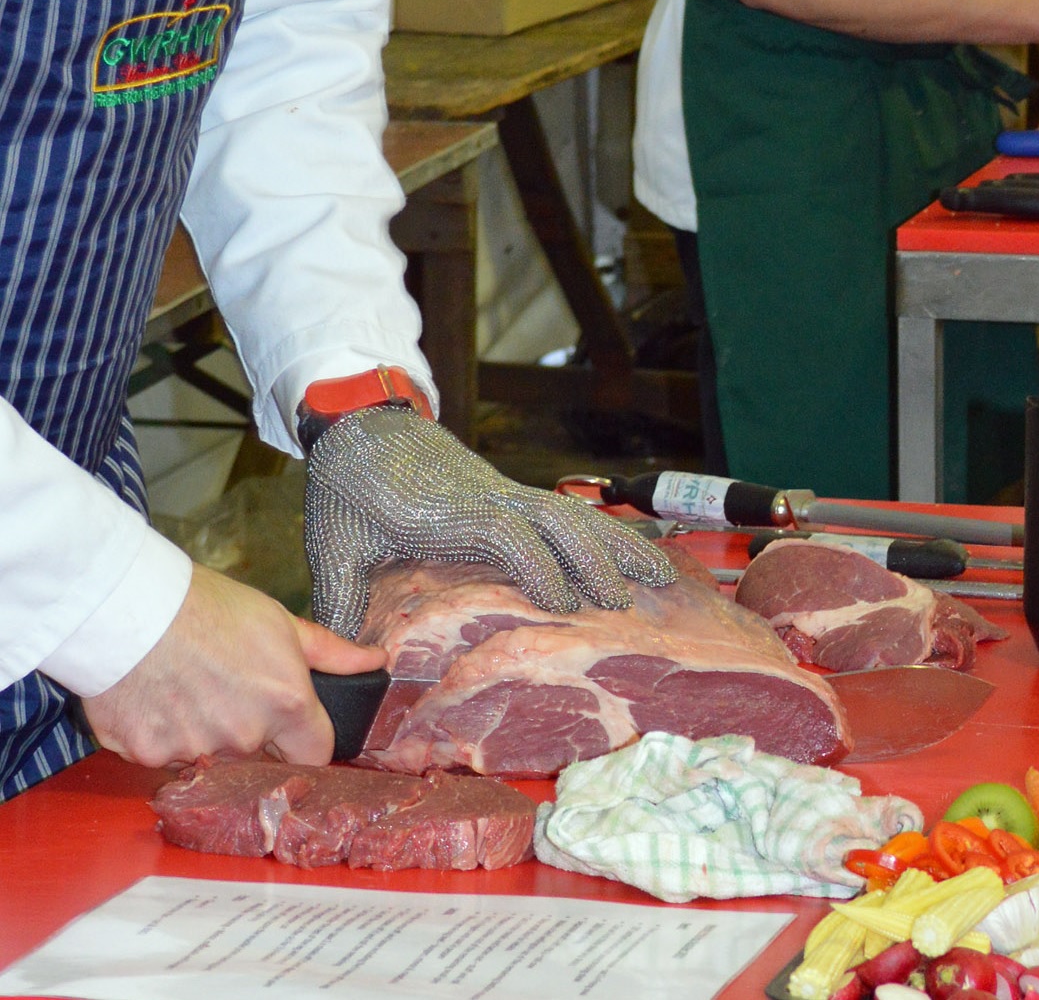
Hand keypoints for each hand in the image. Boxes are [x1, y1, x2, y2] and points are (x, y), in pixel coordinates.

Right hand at [81, 565, 383, 767]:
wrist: (130, 608)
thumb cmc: (209, 608)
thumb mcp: (281, 623)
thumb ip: (331, 654)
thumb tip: (376, 661)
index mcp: (286, 705)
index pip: (314, 755)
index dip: (304, 742)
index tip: (291, 728)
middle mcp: (244, 737)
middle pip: (257, 755)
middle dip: (249, 731)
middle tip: (225, 690)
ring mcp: (194, 750)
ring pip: (209, 756)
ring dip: (203, 734)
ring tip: (186, 688)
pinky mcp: (146, 755)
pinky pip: (163, 755)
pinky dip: (160, 734)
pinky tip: (154, 699)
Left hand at [305, 407, 677, 638]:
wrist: (363, 423)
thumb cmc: (349, 483)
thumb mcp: (335, 542)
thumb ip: (340, 598)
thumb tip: (345, 659)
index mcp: (447, 512)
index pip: (507, 535)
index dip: (539, 567)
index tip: (566, 604)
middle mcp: (488, 499)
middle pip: (557, 521)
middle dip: (597, 559)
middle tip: (629, 600)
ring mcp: (503, 492)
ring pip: (571, 514)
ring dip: (615, 544)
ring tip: (659, 574)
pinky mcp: (507, 493)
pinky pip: (563, 510)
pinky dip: (600, 532)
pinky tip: (626, 552)